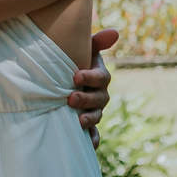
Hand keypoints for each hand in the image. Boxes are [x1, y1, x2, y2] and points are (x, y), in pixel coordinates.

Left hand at [69, 27, 115, 148]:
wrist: (61, 75)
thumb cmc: (73, 58)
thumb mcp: (83, 49)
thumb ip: (96, 42)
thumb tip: (114, 33)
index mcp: (100, 76)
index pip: (101, 77)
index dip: (90, 77)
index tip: (75, 75)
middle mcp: (100, 94)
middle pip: (99, 99)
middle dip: (86, 99)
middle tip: (71, 98)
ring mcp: (94, 109)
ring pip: (97, 116)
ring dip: (89, 119)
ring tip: (78, 120)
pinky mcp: (87, 123)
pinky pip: (94, 134)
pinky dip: (92, 140)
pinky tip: (89, 144)